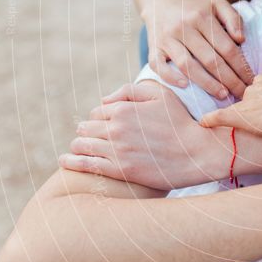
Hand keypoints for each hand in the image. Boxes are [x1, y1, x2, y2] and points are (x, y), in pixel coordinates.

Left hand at [59, 82, 228, 189]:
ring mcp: (117, 150)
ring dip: (78, 145)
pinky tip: (64, 161)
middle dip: (87, 131)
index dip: (100, 117)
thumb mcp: (160, 95)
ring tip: (79, 149)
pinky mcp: (120, 170)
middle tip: (92, 137)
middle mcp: (116, 128)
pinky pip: (86, 165)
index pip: (97, 111)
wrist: (197, 152)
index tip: (105, 124)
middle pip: (86, 127)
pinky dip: (71, 162)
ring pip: (82, 145)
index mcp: (123, 109)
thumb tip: (104, 100)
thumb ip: (130, 91)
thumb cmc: (180, 122)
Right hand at [144, 0, 253, 97]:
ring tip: (223, 94)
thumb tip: (241, 40)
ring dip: (207, 83)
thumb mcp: (217, 5)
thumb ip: (233, 18)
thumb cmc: (196, 10)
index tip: (251, 81)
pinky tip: (185, 86)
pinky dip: (171, 77)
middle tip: (242, 94)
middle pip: (210, 59)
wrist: (160, 4)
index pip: (226, 47)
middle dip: (229, 80)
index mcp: (202, 17)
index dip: (241, 67)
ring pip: (187, 65)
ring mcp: (166, 38)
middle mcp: (183, 27)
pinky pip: (159, 66)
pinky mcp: (153, 48)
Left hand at [199, 73, 261, 137]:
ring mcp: (251, 99)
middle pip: (245, 103)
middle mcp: (256, 85)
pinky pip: (225, 116)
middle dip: (251, 114)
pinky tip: (203, 122)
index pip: (255, 93)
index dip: (259, 106)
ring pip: (240, 112)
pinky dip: (212, 119)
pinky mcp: (248, 113)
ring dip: (244, 120)